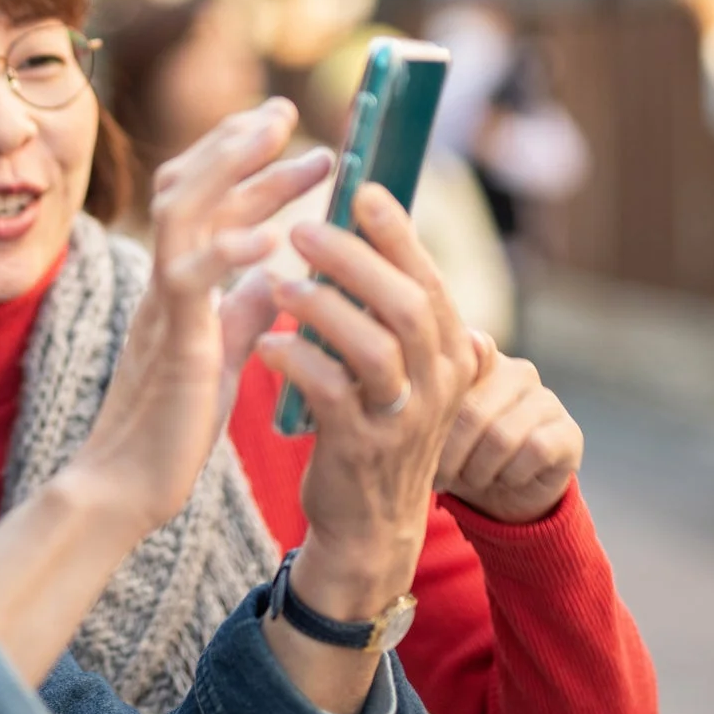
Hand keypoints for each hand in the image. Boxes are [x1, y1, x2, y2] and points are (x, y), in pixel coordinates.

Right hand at [73, 99, 332, 535]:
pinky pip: (191, 280)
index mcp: (178, 283)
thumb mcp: (219, 356)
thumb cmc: (169, 428)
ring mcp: (163, 305)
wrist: (126, 487)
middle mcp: (163, 281)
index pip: (203, 199)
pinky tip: (272, 234)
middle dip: (240, 143)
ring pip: (182, 210)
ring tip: (282, 140)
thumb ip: (242, 311)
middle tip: (287, 111)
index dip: (239, 158)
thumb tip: (272, 275)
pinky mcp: (172, 340)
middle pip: (190, 185)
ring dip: (233, 168)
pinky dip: (229, 248)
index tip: (283, 127)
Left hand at [258, 184, 479, 616]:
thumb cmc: (369, 424)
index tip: (361, 190)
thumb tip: (358, 228)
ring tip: (276, 284)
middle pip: (405, 305)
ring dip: (321, 307)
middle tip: (301, 231)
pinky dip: (295, 361)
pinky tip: (265, 343)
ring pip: (373, 347)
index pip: (428, 279)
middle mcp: (435, 383)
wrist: (366, 523)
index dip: (396, 233)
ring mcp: (400, 419)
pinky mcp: (359, 450)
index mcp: (448, 353)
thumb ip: (385, 308)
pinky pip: (330, 393)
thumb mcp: (394, 366)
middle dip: (352, 260)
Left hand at [437, 333, 582, 523]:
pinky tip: (505, 479)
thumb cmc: (458, 452)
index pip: (456, 367)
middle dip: (450, 454)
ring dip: (478, 470)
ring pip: (501, 436)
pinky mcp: (568, 432)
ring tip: (470, 479)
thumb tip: (426, 375)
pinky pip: (534, 451)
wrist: (501, 494)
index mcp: (479, 359)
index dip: (435, 409)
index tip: (420, 436)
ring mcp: (546, 399)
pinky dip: (511, 475)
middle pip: (472, 411)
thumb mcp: (434, 426)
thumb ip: (429, 396)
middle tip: (438, 477)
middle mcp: (517, 371)